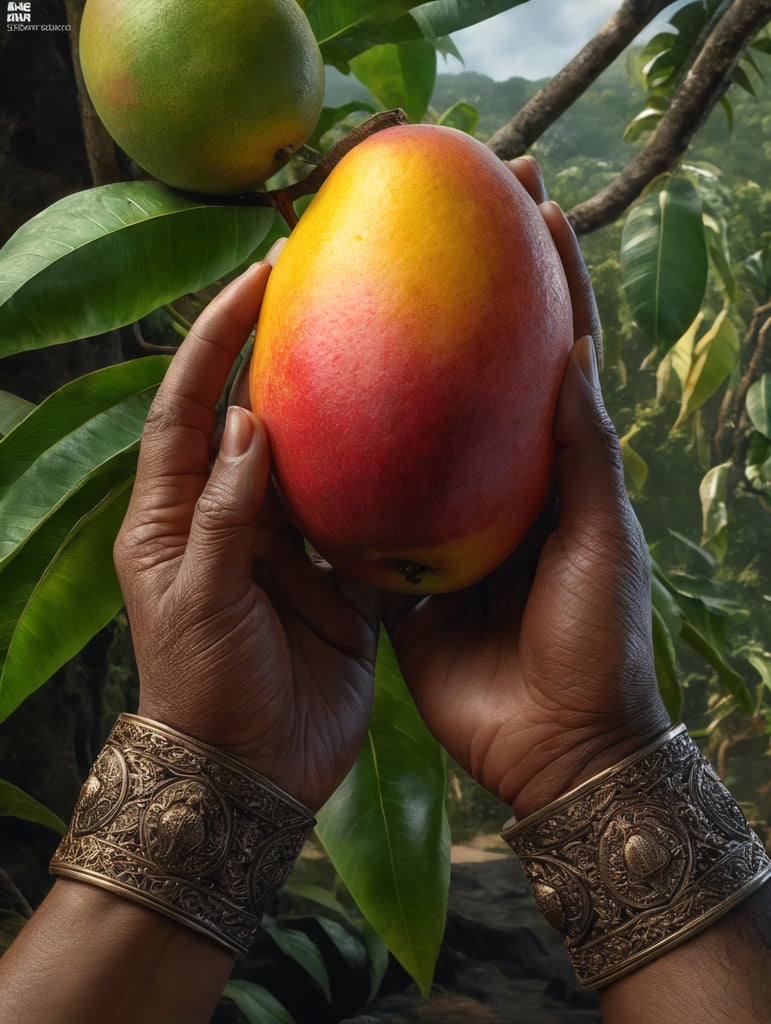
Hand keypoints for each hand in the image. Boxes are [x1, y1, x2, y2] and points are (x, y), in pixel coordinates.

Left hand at [113, 257, 381, 810]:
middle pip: (254, 419)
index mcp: (176, 517)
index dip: (213, 340)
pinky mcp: (337, 584)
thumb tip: (246, 419)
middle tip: (320, 291)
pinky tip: (423, 447)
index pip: (188, 406)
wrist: (251, 775)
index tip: (252, 280)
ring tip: (382, 350)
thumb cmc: (205, 689)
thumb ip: (224, 512)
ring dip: (341, 416)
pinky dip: (389, 488)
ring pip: (316, 464)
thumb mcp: (200, 597)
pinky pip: (365, 520)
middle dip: (279, 356)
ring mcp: (287, 551)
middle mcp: (232, 521)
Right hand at [385, 160, 669, 817]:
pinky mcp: (404, 571)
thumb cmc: (596, 643)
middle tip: (435, 215)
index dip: (551, 273)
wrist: (554, 749)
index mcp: (560, 469)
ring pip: (412, 432)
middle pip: (478, 372)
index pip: (559, 351)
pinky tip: (301, 413)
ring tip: (347, 290)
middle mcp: (500, 483)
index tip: (532, 195)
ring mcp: (447, 524)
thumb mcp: (599, 542)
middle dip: (461, 293)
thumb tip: (571, 347)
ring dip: (385, 368)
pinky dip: (337, 464)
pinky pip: (363, 507)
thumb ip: (583, 454)